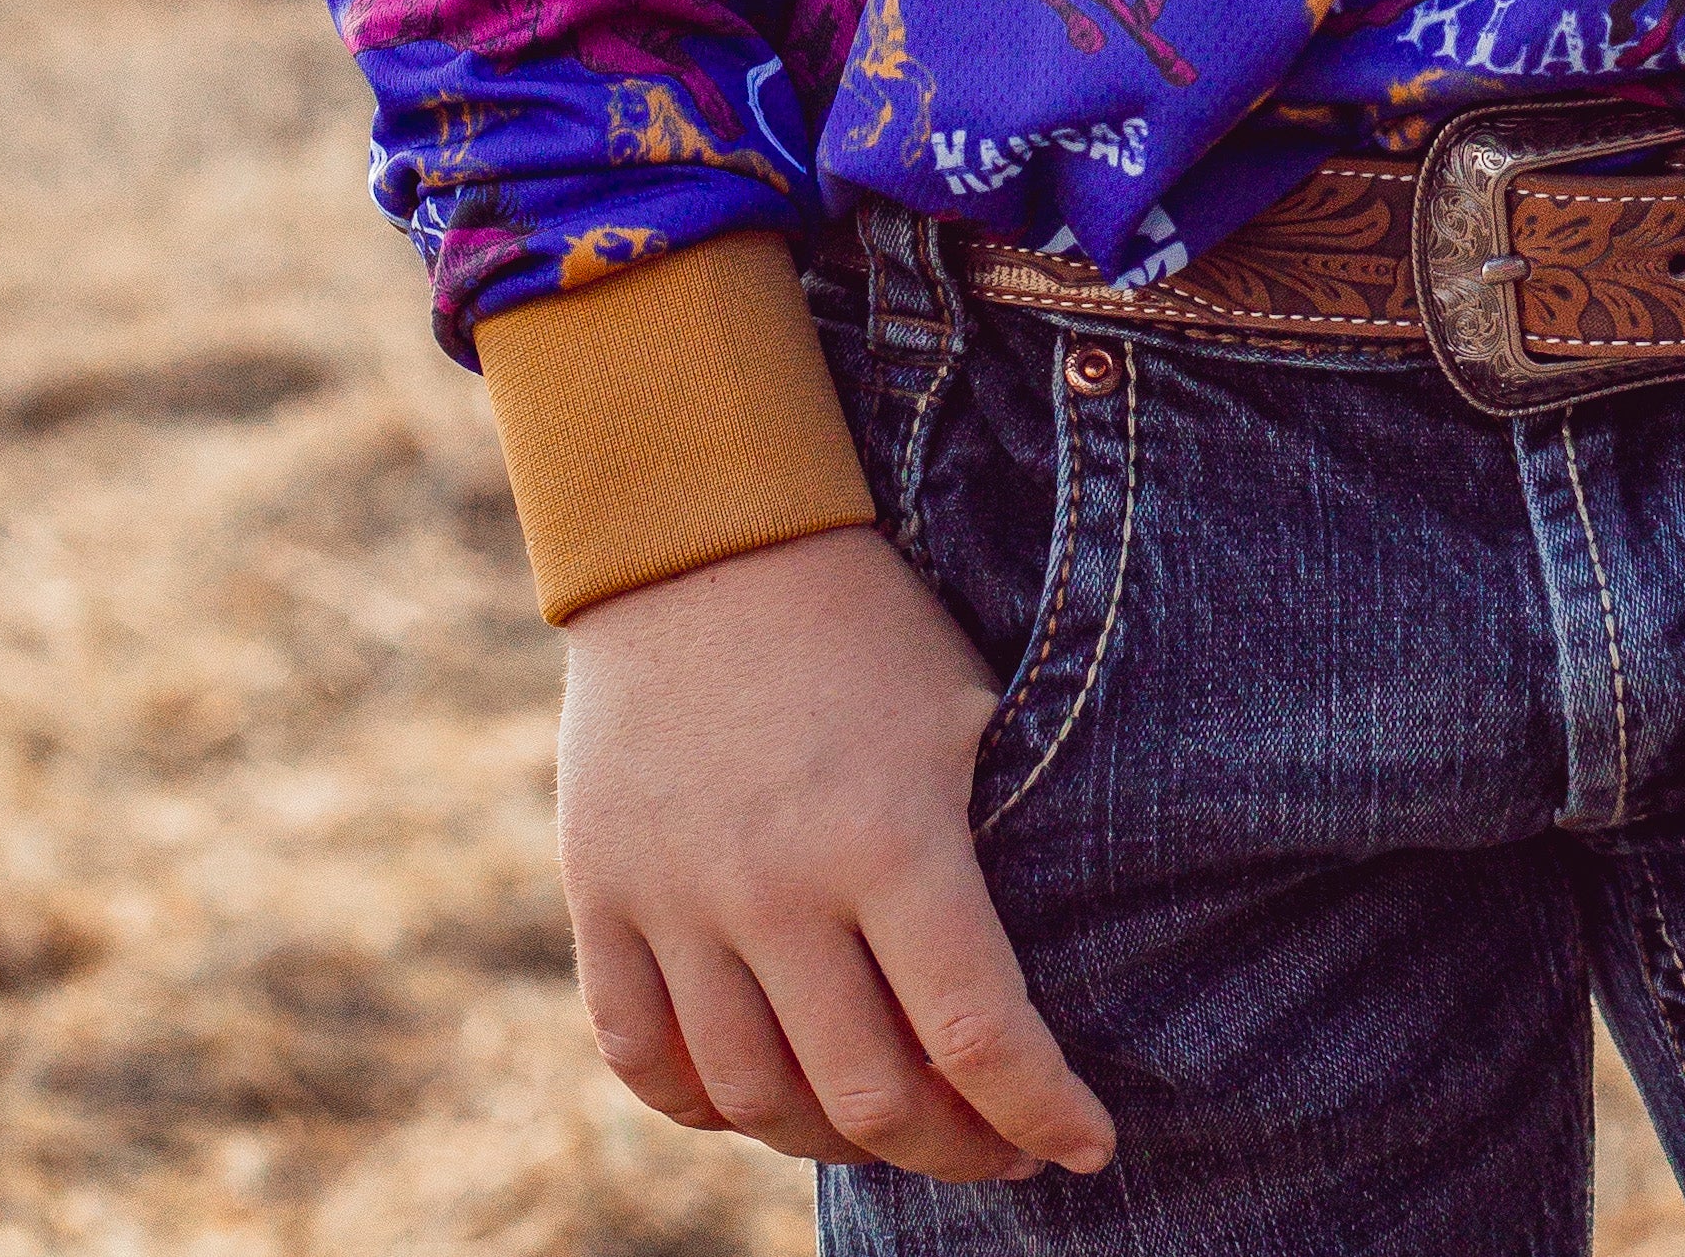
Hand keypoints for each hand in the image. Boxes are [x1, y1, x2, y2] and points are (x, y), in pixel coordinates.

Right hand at [556, 521, 1117, 1183]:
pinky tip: (763, 1096)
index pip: (979, 1037)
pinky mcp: (599, 893)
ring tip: (889, 1123)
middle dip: (955, 1149)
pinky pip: (642, 1058)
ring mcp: (677, 898)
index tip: (1085, 1147)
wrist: (704, 535)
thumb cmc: (869, 624)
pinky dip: (704, 1106)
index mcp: (890, 835)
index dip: (1043, 1114)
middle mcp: (777, 886)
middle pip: (869, 1098)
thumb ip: (999, 852)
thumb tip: (1054, 985)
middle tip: (996, 1145)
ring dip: (833, 1139)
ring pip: (755, 1101)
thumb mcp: (968, 713)